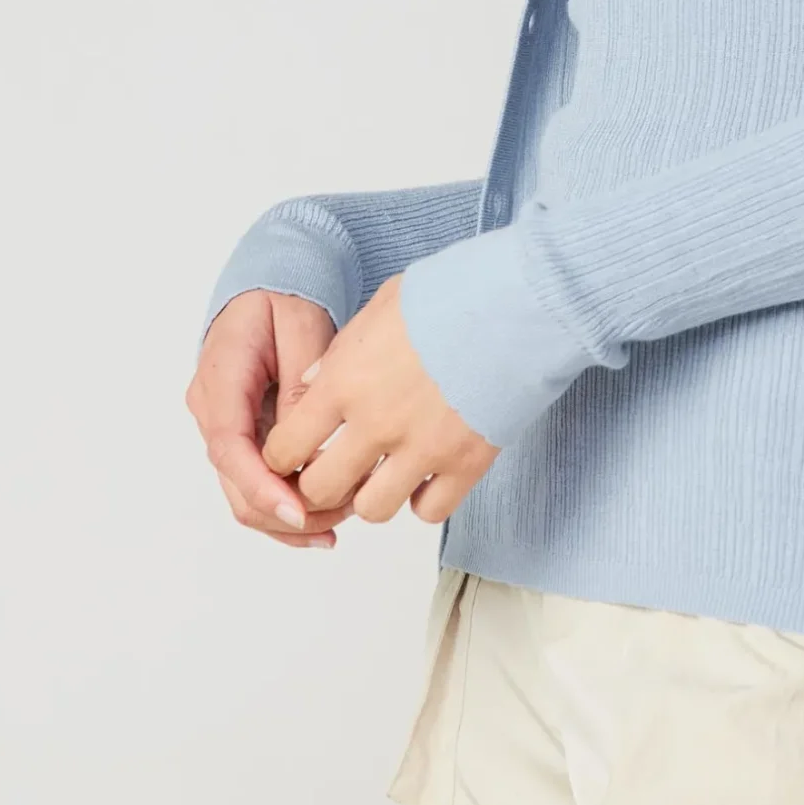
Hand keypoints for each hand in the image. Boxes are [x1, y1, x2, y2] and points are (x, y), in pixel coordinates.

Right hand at [186, 289, 352, 547]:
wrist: (271, 285)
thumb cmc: (284, 297)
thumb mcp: (300, 326)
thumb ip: (301, 381)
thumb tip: (309, 437)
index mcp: (220, 380)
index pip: (230, 447)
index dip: (263, 487)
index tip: (300, 512)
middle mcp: (213, 411)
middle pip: (236, 484)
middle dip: (286, 511)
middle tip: (343, 514)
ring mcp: (225, 428)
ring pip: (245, 494)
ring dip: (290, 518)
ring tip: (343, 518)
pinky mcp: (243, 438)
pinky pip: (257, 484)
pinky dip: (286, 508)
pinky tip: (324, 527)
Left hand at [261, 273, 499, 525]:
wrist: (519, 301)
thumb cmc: (451, 293)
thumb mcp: (381, 306)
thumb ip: (340, 351)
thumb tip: (312, 384)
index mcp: (346, 380)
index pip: (285, 447)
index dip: (284, 454)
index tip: (298, 448)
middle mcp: (378, 422)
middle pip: (320, 489)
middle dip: (321, 483)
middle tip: (337, 467)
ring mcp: (423, 449)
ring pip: (372, 510)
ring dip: (372, 494)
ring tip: (385, 470)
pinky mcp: (467, 464)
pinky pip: (429, 511)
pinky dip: (423, 499)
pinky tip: (427, 473)